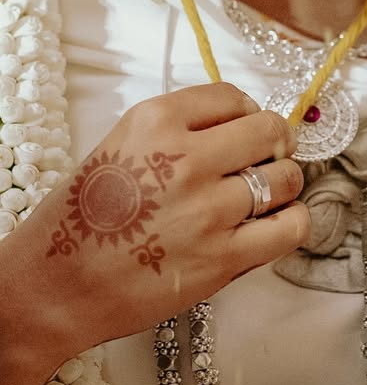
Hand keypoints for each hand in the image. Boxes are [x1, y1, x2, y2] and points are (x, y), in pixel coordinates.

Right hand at [18, 83, 306, 359]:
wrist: (54, 288)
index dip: (246, 113)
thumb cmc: (83, 219)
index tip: (245, 129)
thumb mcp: (122, 145)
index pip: (232, 96)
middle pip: (269, 131)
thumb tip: (244, 122)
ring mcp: (208, 210)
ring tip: (266, 195)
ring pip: (286, 177)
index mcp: (157, 121)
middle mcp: (187, 159)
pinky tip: (277, 222)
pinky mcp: (222, 258)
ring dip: (283, 183)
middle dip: (274, 144)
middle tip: (266, 159)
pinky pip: (290, 227)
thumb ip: (180, 129)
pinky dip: (294, 220)